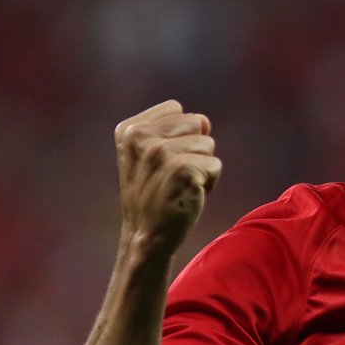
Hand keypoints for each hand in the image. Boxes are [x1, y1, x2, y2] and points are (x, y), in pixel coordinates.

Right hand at [114, 100, 221, 255]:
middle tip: (174, 175)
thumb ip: (173, 129)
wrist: (146, 235)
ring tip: (181, 185)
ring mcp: (161, 153)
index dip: (179, 135)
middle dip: (194, 149)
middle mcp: (141, 137)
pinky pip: (216, 165)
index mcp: (129, 129)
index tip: (162, 161)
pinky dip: (210, 182)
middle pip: (196, 123)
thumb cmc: (154, 194)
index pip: (177, 110)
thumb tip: (204, 120)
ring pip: (208, 144)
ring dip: (202, 167)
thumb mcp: (150, 155)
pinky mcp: (183, 169)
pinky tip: (190, 195)